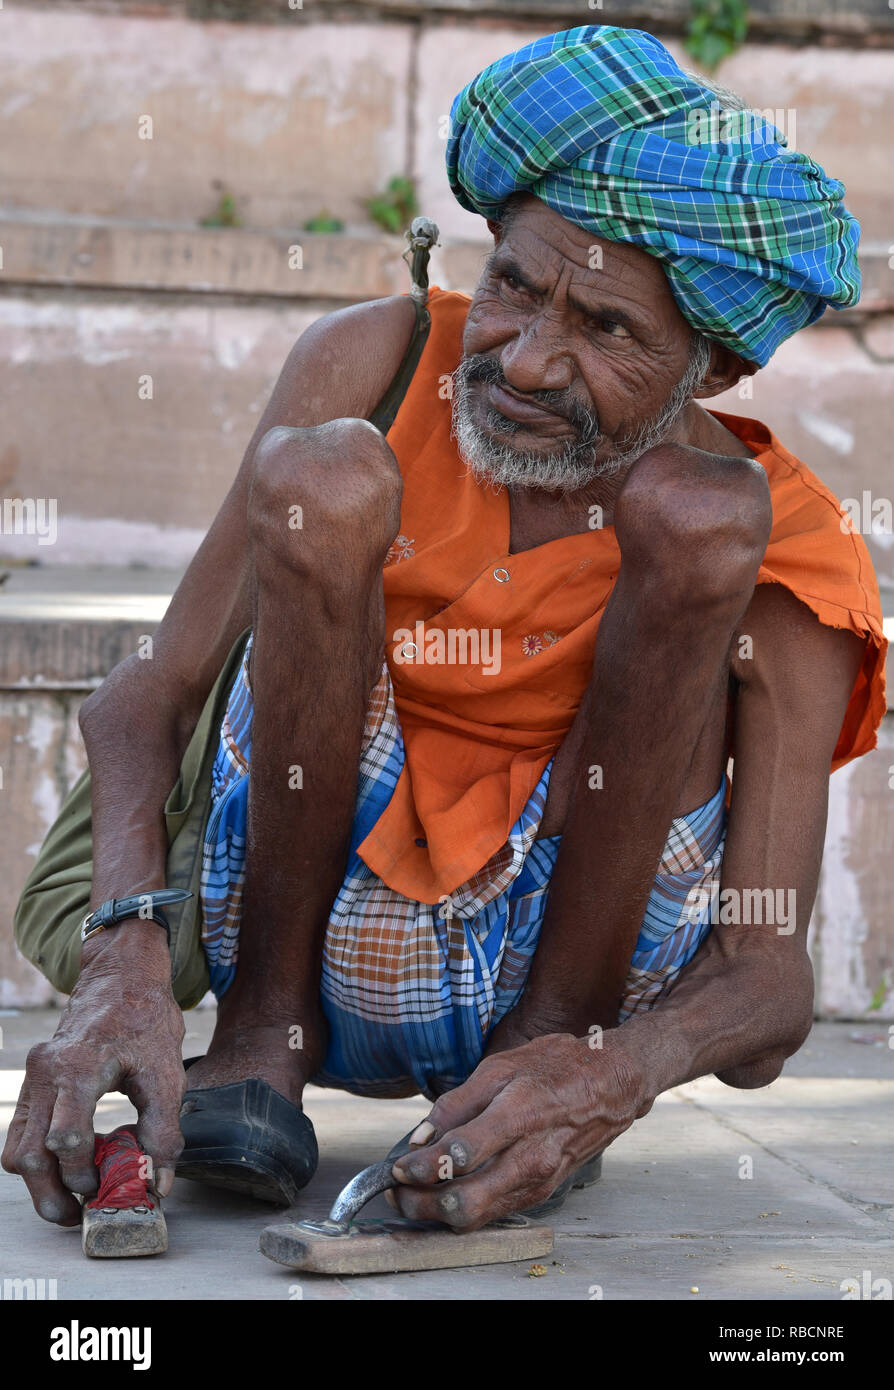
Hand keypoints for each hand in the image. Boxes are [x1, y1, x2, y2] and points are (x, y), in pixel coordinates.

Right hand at [1, 928, 184, 1224]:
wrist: (123, 976)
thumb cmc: (145, 1018)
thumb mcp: (166, 1072)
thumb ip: (163, 1130)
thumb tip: (158, 1183)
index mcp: (77, 1067)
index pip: (65, 1139)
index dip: (87, 1172)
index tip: (113, 1185)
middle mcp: (45, 1073)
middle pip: (28, 1154)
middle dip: (52, 1194)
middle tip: (82, 1214)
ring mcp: (33, 1077)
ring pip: (17, 1148)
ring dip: (42, 1182)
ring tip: (76, 1198)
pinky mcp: (34, 1082)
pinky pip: (23, 1131)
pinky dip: (41, 1157)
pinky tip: (74, 1164)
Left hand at [389, 1032, 646, 1230]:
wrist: (613, 1084)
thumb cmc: (556, 1066)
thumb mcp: (502, 1065)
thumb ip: (457, 1103)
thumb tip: (419, 1137)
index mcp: (519, 1113)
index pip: (460, 1156)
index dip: (420, 1168)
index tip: (396, 1167)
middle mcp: (532, 1156)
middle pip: (464, 1202)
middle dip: (419, 1204)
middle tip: (394, 1191)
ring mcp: (539, 1180)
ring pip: (477, 1216)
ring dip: (435, 1213)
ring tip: (410, 1196)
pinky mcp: (542, 1192)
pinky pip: (494, 1212)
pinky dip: (463, 1210)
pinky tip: (444, 1194)